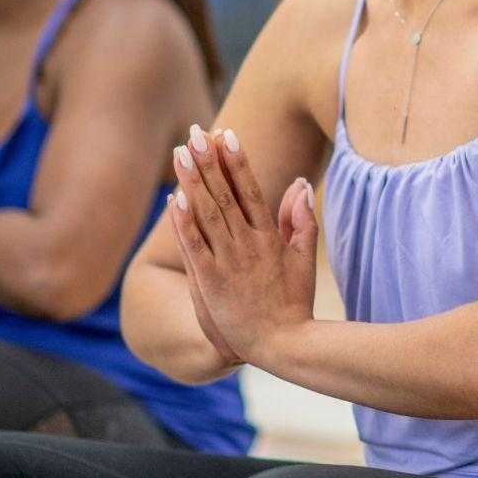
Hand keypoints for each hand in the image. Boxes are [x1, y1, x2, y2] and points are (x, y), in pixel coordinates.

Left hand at [170, 125, 316, 365]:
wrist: (282, 345)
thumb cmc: (294, 303)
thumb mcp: (304, 258)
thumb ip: (302, 220)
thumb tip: (299, 184)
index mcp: (270, 237)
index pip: (250, 190)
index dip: (237, 162)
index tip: (227, 134)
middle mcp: (247, 244)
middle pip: (225, 194)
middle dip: (210, 161)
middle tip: (196, 132)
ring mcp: (228, 262)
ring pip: (207, 214)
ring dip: (192, 182)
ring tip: (181, 153)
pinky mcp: (210, 282)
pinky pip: (194, 246)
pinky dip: (183, 222)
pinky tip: (173, 200)